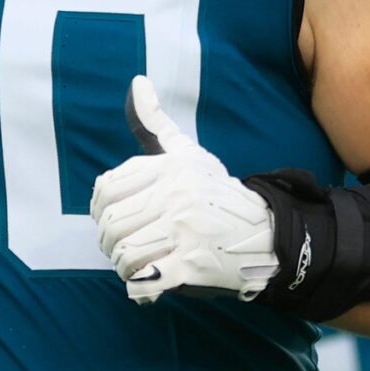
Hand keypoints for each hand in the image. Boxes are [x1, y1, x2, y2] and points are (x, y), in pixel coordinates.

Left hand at [89, 76, 275, 304]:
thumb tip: (137, 81)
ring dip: (126, 267)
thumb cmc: (218, 195)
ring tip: (143, 265)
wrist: (267, 235)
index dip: (102, 211)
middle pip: (111, 225)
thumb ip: (156, 124)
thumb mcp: (189, 155)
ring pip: (123, 254)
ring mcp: (185, 230)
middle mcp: (177, 195)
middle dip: (112, 243)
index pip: (106, 189)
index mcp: (171, 168)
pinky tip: (153, 285)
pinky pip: (142, 281)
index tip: (119, 221)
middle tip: (130, 248)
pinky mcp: (192, 265)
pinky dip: (140, 289)